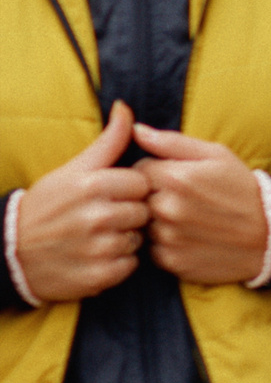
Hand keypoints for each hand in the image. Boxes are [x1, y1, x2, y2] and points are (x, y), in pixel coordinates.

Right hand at [15, 102, 149, 302]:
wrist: (9, 250)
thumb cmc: (48, 205)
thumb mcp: (73, 169)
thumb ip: (108, 141)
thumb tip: (126, 107)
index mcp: (92, 185)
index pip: (143, 183)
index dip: (132, 189)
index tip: (113, 194)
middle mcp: (96, 216)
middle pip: (145, 212)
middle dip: (130, 214)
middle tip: (104, 217)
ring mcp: (97, 248)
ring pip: (139, 240)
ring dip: (124, 239)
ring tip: (97, 236)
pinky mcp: (97, 276)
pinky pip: (129, 266)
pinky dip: (117, 263)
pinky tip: (96, 256)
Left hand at [133, 123, 266, 283]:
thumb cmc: (242, 190)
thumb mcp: (216, 156)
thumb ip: (172, 142)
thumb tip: (136, 130)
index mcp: (175, 178)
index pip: (137, 170)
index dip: (155, 173)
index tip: (175, 179)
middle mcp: (166, 208)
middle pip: (137, 198)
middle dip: (154, 197)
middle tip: (183, 201)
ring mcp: (168, 237)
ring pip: (143, 225)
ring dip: (158, 222)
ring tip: (188, 220)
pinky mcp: (172, 261)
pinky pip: (153, 249)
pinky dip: (166, 244)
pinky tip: (190, 238)